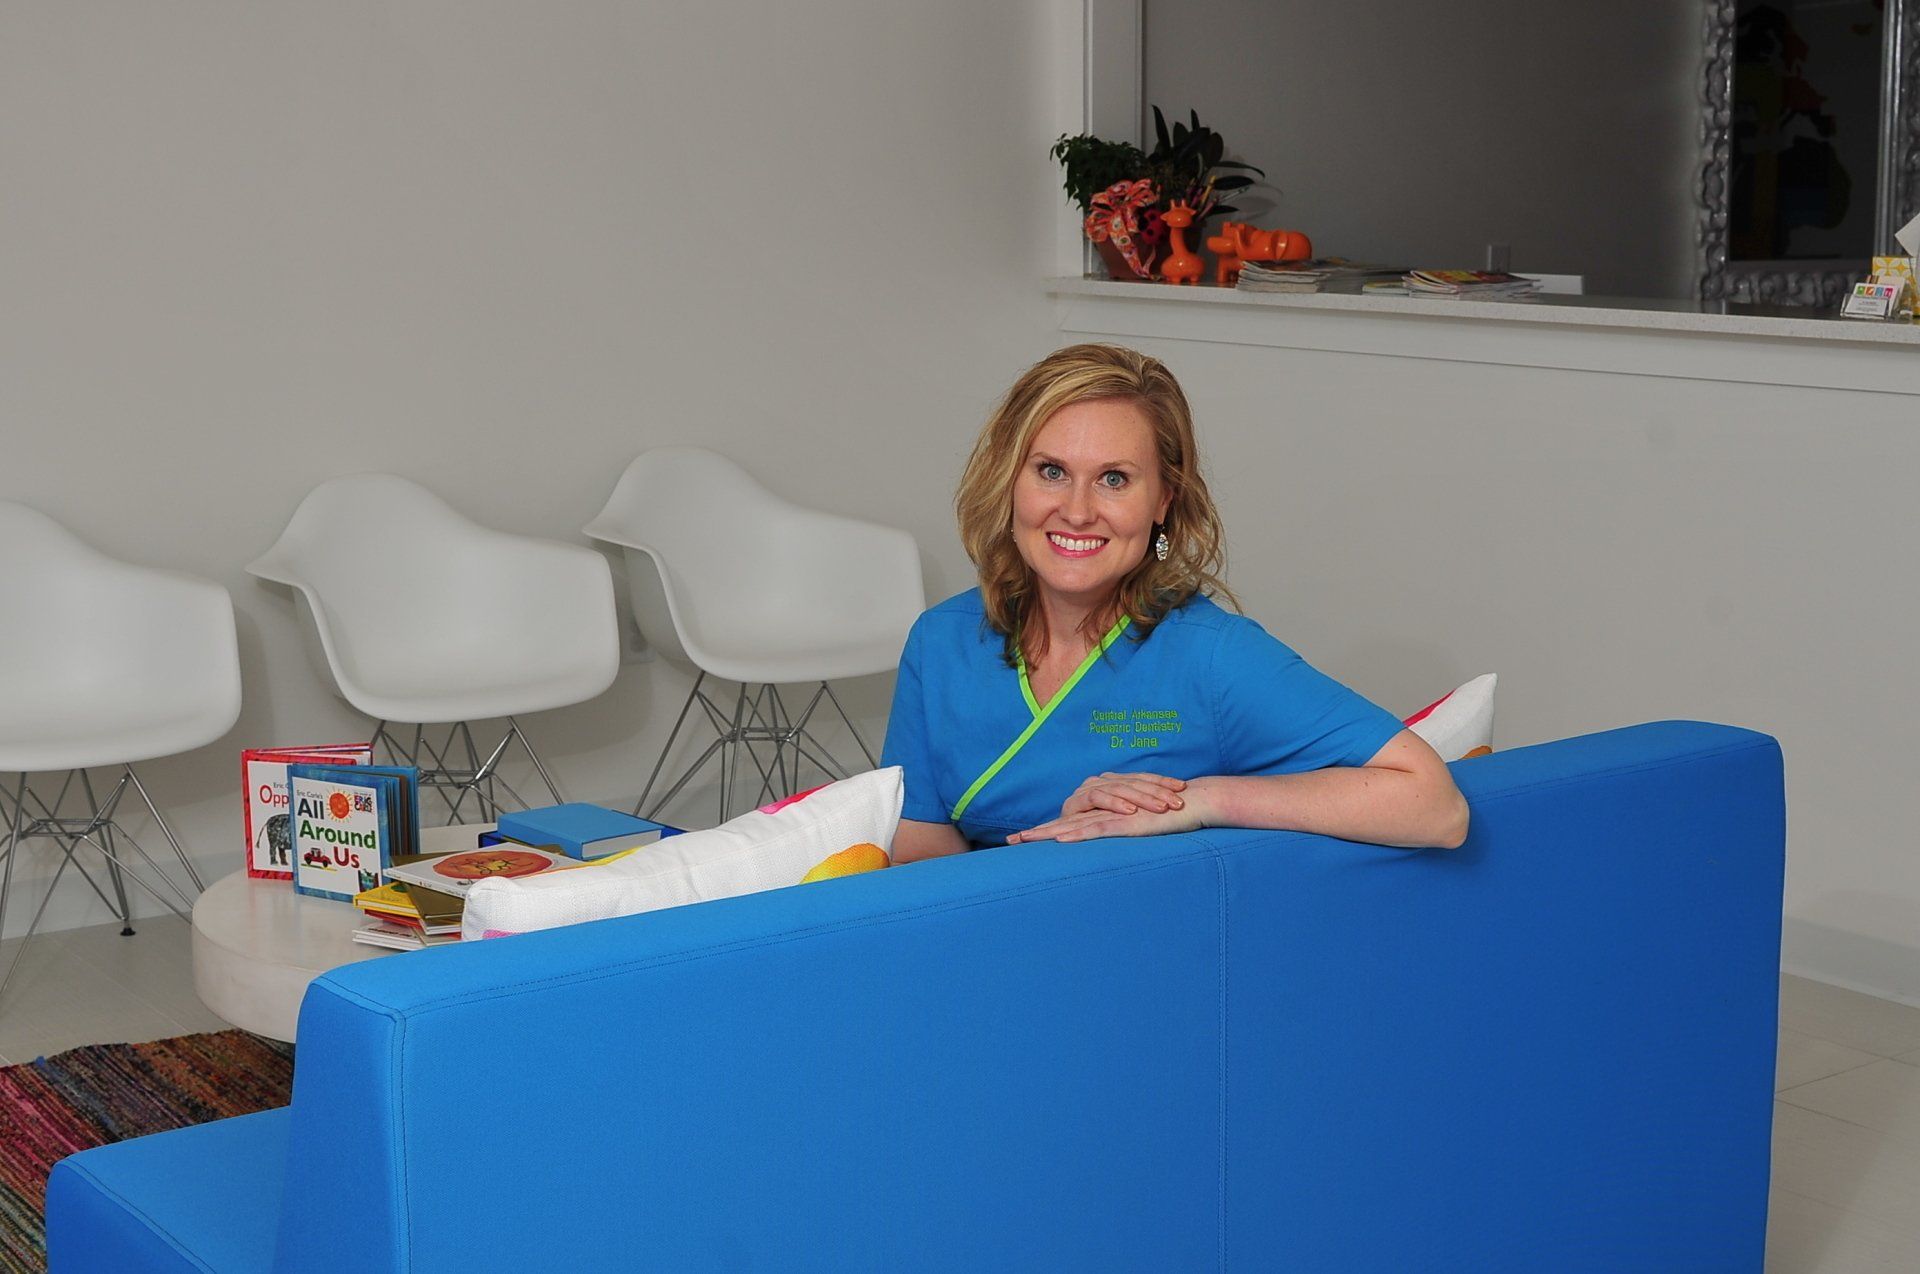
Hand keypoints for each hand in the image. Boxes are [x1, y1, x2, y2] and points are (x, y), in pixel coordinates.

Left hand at [1008, 780, 1213, 843]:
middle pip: (1064, 822)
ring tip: (1023, 842)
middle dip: (1036, 832)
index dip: (1047, 830)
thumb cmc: (1170, 815)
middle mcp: (1105, 810)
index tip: (1023, 841)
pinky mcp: (1125, 822)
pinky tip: (1059, 841)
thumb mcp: (1142, 826)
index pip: (1071, 822)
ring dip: (1047, 834)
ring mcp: (1114, 815)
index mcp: (1107, 812)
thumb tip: (1117, 843)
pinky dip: (1076, 835)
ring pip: (1073, 826)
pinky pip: (1096, 829)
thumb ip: (1126, 831)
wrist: (1192, 802)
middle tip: (1010, 842)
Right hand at [1058, 771, 1187, 818]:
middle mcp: (1101, 781)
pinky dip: (1113, 804)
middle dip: (1157, 791)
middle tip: (1177, 802)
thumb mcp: (1123, 818)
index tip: (1183, 787)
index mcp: (1114, 781)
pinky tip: (1129, 812)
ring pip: (1118, 788)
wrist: (1057, 836)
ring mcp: (1087, 790)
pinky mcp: (1075, 803)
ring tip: (1160, 807)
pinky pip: (1096, 799)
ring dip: (1141, 798)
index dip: (1163, 781)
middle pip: (1133, 782)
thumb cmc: (1099, 829)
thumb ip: (1141, 810)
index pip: (1143, 777)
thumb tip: (1174, 806)